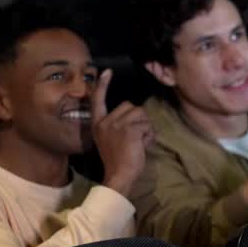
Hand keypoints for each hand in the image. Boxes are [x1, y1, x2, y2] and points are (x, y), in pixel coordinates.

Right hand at [92, 69, 153, 196]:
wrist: (119, 175)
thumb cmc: (118, 160)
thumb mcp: (111, 140)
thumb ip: (118, 126)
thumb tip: (135, 114)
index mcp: (98, 124)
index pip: (98, 100)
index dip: (102, 85)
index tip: (107, 72)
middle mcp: (106, 122)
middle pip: (131, 106)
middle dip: (139, 119)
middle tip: (135, 138)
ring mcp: (117, 125)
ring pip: (142, 115)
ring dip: (146, 128)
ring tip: (139, 142)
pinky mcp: (130, 130)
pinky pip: (148, 125)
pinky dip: (150, 136)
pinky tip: (143, 146)